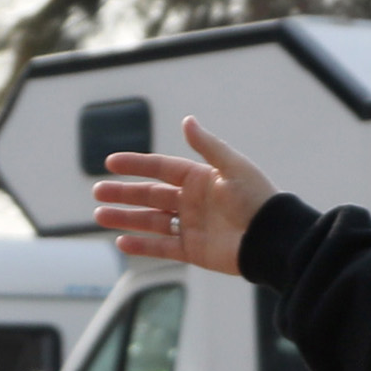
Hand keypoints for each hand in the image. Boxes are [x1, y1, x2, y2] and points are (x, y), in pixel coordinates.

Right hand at [88, 118, 277, 275]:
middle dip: (124, 193)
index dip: (136, 165)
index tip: (111, 163)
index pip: (161, 168)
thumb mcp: (232, 168)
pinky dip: (142, 245)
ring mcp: (192, 226)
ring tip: (100, 215)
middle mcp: (193, 201)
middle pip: (151, 195)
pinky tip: (121, 242)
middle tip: (98, 191)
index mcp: (200, 178)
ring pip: (151, 221)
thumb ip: (207, 146)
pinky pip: (163, 247)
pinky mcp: (194, 251)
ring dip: (126, 218)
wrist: (272, 239)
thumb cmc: (257, 200)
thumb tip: (187, 120)